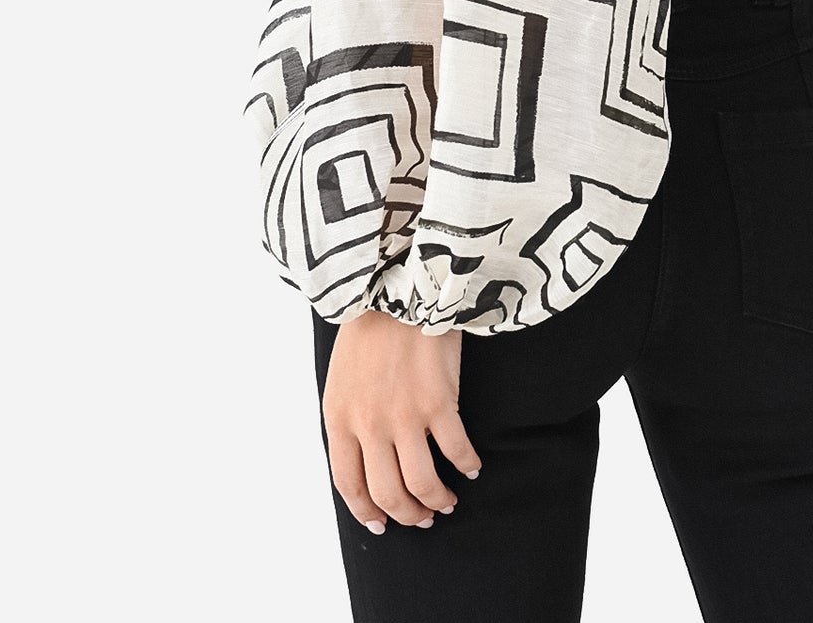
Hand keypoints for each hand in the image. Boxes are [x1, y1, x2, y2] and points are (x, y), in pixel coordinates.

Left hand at [321, 310, 483, 532]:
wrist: (398, 289)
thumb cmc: (370, 328)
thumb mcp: (340, 380)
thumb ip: (349, 421)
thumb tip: (366, 459)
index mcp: (340, 420)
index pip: (350, 485)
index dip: (367, 512)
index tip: (382, 523)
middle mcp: (370, 427)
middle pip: (388, 493)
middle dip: (407, 514)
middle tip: (423, 517)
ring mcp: (405, 417)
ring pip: (422, 483)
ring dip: (437, 500)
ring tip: (447, 501)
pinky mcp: (439, 403)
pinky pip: (456, 450)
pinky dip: (466, 464)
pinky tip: (472, 466)